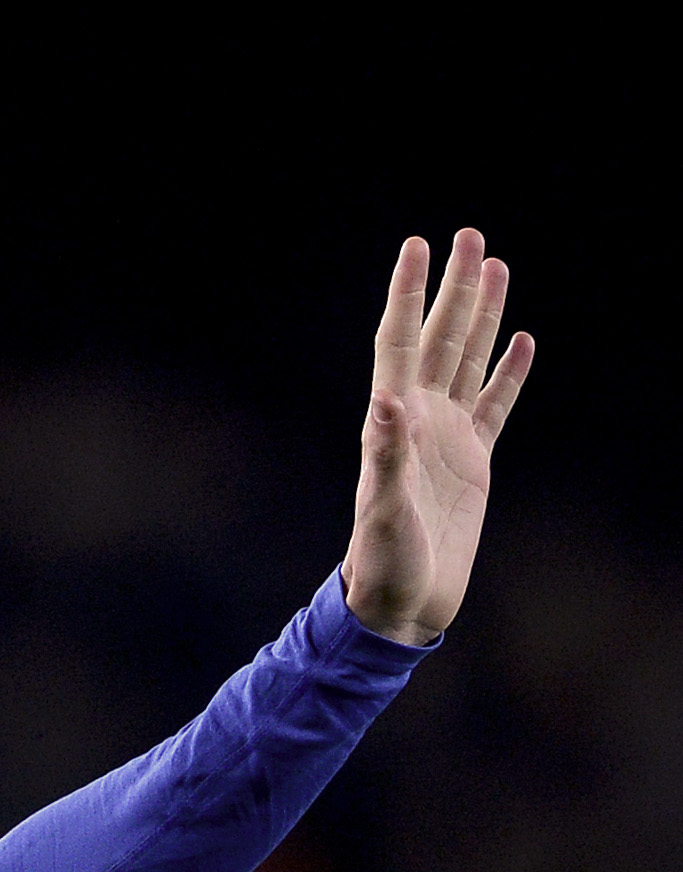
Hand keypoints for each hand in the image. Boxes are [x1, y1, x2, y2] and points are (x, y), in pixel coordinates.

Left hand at [341, 228, 533, 646]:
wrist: (401, 603)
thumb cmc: (383, 564)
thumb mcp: (383, 511)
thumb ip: (386, 456)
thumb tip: (386, 401)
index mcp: (391, 423)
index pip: (399, 342)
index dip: (407, 294)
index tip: (416, 245)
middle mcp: (418, 420)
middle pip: (438, 338)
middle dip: (453, 288)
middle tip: (468, 235)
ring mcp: (447, 437)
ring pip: (467, 361)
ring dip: (481, 315)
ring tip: (495, 266)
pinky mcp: (473, 461)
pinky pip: (494, 405)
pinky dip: (506, 372)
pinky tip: (520, 341)